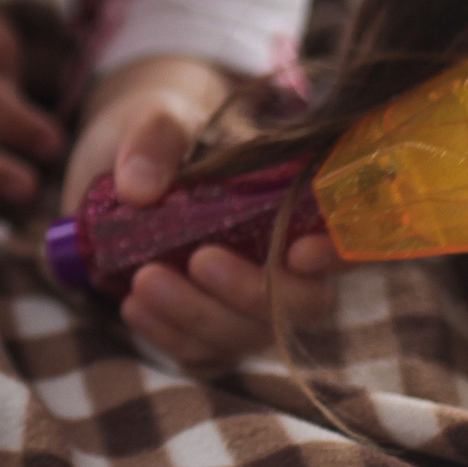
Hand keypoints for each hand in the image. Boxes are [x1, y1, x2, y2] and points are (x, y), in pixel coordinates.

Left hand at [63, 55, 344, 370]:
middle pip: (303, 301)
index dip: (339, 252)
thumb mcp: (156, 115)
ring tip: (141, 282)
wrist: (118, 164)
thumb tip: (139, 187)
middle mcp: (285, 256)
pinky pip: (204, 351)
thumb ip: (155, 137)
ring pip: (250, 332)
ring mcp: (248, 296)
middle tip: (199, 260)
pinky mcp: (208, 323)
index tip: (300, 253)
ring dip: (198, 316)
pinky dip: (169, 335)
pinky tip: (133, 307)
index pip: (349, 233)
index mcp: (296, 198)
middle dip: (252, 292)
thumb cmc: (161, 134)